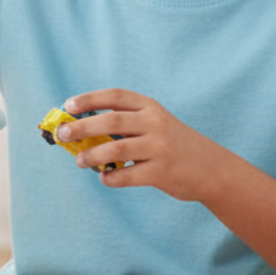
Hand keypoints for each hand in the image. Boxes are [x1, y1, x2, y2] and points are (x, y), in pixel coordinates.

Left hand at [60, 88, 224, 202]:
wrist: (213, 169)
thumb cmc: (173, 145)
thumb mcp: (155, 124)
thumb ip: (126, 124)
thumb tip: (81, 131)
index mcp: (150, 107)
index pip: (114, 96)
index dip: (88, 99)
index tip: (67, 106)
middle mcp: (155, 123)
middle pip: (111, 120)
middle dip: (82, 127)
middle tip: (62, 134)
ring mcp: (159, 148)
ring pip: (116, 148)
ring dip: (92, 155)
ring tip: (79, 161)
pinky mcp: (162, 172)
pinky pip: (128, 176)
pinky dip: (111, 178)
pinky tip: (104, 178)